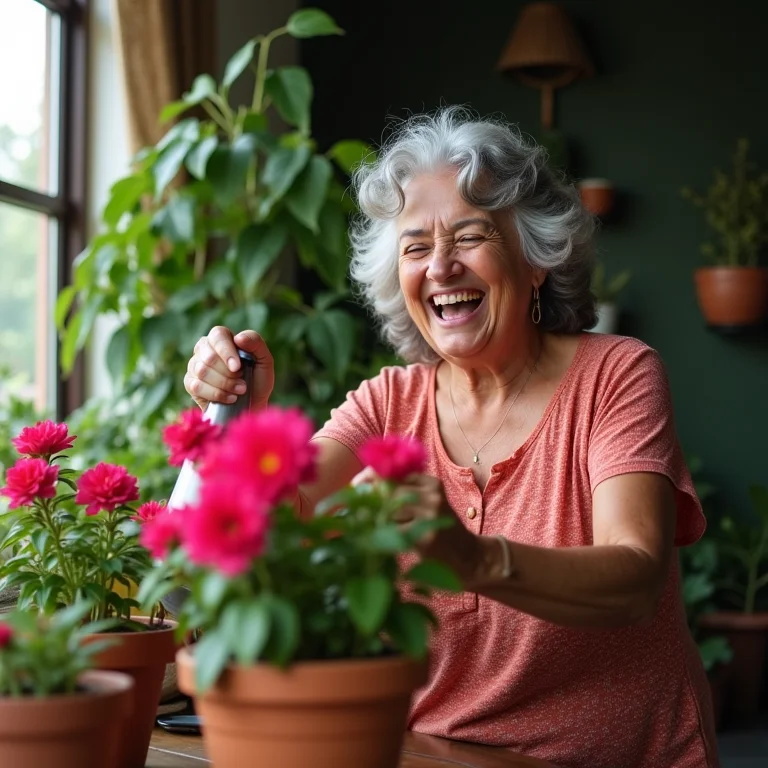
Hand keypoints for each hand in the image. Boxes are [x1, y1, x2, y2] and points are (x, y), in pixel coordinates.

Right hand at [184, 326, 274, 410]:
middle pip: (209, 356)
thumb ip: (256, 343)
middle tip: (243, 384)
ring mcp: (194, 365)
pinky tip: (229, 398)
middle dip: (228, 374)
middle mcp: (204, 348)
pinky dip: (216, 394)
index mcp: (222, 338)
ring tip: (239, 391)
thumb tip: (239, 338)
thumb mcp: (264, 360)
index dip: (226, 352)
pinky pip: (196, 386)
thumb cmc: (258, 380)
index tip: (237, 367)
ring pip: (202, 371)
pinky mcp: (190, 382)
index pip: (218, 336)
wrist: (251, 404)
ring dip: (224, 385)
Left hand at [352, 468, 483, 585]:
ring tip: (367, 527)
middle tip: (353, 510)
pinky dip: (381, 536)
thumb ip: (404, 493)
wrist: (470, 558)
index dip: (370, 477)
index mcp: (431, 483)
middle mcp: (432, 495)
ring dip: (373, 519)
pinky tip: (377, 541)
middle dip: (368, 499)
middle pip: (388, 490)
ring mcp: (431, 515)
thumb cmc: (440, 530)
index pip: (393, 472)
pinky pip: (393, 532)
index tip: (355, 484)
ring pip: (388, 510)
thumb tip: (363, 485)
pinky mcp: (426, 537)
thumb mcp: (428, 504)